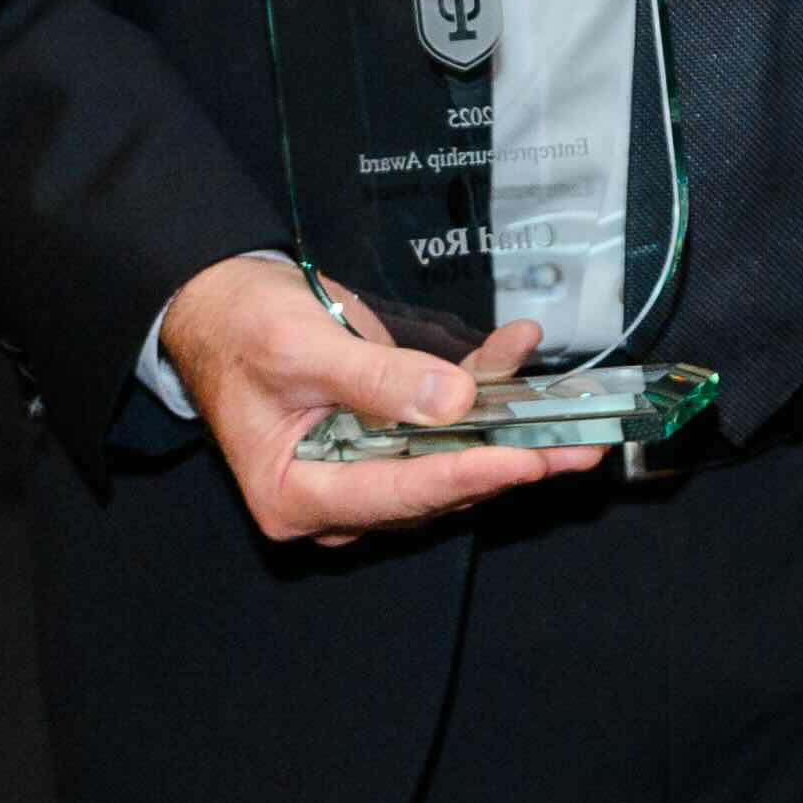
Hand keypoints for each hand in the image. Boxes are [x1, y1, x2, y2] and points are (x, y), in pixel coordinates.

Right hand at [154, 253, 606, 547]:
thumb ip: (376, 380)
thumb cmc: (241, 331)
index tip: (527, 462)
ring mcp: (364, 469)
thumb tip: (451, 402)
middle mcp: (336, 497)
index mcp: (297, 496)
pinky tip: (520, 349)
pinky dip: (485, 386)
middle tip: (580, 448)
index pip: (397, 493)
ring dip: (512, 425)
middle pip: (437, 487)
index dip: (467, 477)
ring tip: (575, 409)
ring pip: (453, 457)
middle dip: (513, 462)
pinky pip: (446, 420)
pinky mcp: (386, 437)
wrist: (221, 305)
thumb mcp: (302, 351)